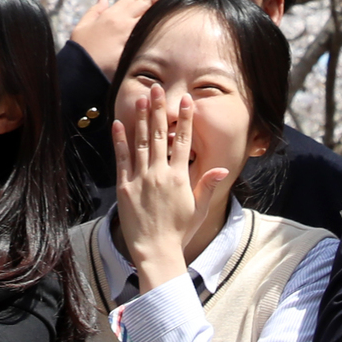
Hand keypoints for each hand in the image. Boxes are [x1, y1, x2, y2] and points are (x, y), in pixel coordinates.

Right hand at [70, 0, 175, 76]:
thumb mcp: (84, 25)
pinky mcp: (133, 44)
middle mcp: (123, 18)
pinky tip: (171, 12)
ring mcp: (129, 31)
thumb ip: (95, 10)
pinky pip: (150, 29)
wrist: (80, 69)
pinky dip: (161, 19)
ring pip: (151, 10)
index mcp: (113, 12)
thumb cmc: (81, 49)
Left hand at [112, 87, 228, 292]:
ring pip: (141, 142)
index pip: (183, 141)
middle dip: (159, 109)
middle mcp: (160, 174)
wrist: (156, 252)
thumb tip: (222, 168)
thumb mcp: (199, 208)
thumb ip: (207, 185)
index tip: (185, 100)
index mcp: (179, 177)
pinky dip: (120, 141)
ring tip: (142, 98)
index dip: (184, 119)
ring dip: (142, 119)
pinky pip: (122, 159)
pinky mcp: (125, 187)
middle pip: (161, 135)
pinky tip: (119, 124)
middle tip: (158, 88)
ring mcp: (141, 179)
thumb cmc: (180, 231)